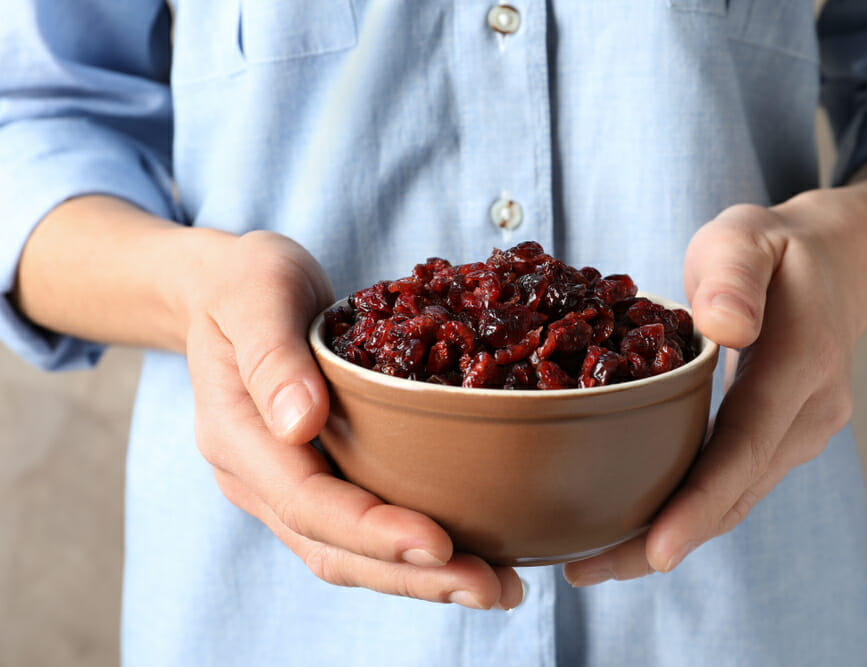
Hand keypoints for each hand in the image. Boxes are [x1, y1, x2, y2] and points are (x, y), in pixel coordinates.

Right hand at [185, 230, 522, 608]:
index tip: (438, 545)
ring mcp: (285, 484)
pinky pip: (361, 529)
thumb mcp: (255, 291)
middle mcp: (258, 476)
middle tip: (493, 588)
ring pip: (349, 553)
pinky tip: (469, 554)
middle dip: (412, 577)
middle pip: (334, 548)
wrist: (225, 290)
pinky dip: (411, 551)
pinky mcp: (317, 477)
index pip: (307, 502)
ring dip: (420, 579)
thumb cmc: (246, 282)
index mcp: (237, 434)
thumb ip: (272, 354)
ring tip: (497, 587)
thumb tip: (301, 421)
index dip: (373, 531)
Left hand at [564, 198, 863, 585]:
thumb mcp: (746, 238)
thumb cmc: (774, 250)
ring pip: (734, 502)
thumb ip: (733, 276)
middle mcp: (810, 414)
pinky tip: (632, 527)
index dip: (699, 503)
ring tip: (592, 563)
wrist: (835, 266)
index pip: (745, 447)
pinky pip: (733, 486)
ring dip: (668, 537)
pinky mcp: (782, 441)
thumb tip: (725, 326)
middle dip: (662, 540)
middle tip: (585, 570)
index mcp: (800, 365)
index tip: (655, 551)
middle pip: (734, 495)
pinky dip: (686, 513)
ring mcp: (801, 433)